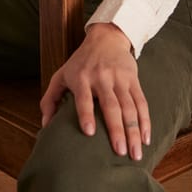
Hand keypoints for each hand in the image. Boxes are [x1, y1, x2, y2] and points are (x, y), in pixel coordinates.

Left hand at [40, 22, 150, 160]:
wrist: (105, 38)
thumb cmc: (80, 62)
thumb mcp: (61, 75)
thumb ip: (50, 99)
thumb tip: (45, 125)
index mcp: (81, 78)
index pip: (83, 98)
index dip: (86, 114)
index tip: (89, 132)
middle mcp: (101, 77)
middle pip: (111, 105)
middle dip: (116, 129)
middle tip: (120, 151)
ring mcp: (119, 78)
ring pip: (129, 106)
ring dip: (134, 130)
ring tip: (135, 153)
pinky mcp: (132, 78)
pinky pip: (141, 101)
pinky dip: (145, 120)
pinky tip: (146, 138)